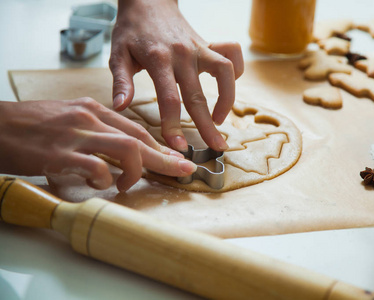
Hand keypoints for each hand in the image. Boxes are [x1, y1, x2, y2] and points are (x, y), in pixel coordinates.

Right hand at [0, 98, 196, 191]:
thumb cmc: (30, 125)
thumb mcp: (68, 119)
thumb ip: (95, 131)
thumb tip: (119, 152)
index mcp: (92, 110)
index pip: (135, 129)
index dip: (159, 145)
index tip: (175, 157)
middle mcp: (89, 119)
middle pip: (139, 138)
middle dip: (165, 157)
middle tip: (184, 171)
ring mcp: (76, 135)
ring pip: (126, 148)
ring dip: (137, 170)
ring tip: (130, 184)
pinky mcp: (60, 154)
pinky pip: (95, 167)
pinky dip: (104, 179)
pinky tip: (99, 184)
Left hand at [109, 0, 243, 151]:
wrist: (148, 1)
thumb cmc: (131, 30)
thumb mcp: (117, 54)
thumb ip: (121, 82)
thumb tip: (121, 108)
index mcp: (158, 60)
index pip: (169, 99)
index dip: (174, 126)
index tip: (178, 146)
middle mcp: (183, 54)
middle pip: (198, 95)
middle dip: (207, 126)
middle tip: (216, 147)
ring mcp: (199, 48)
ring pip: (225, 74)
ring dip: (227, 100)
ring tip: (220, 120)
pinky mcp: (208, 45)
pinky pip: (231, 57)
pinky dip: (236, 73)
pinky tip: (227, 89)